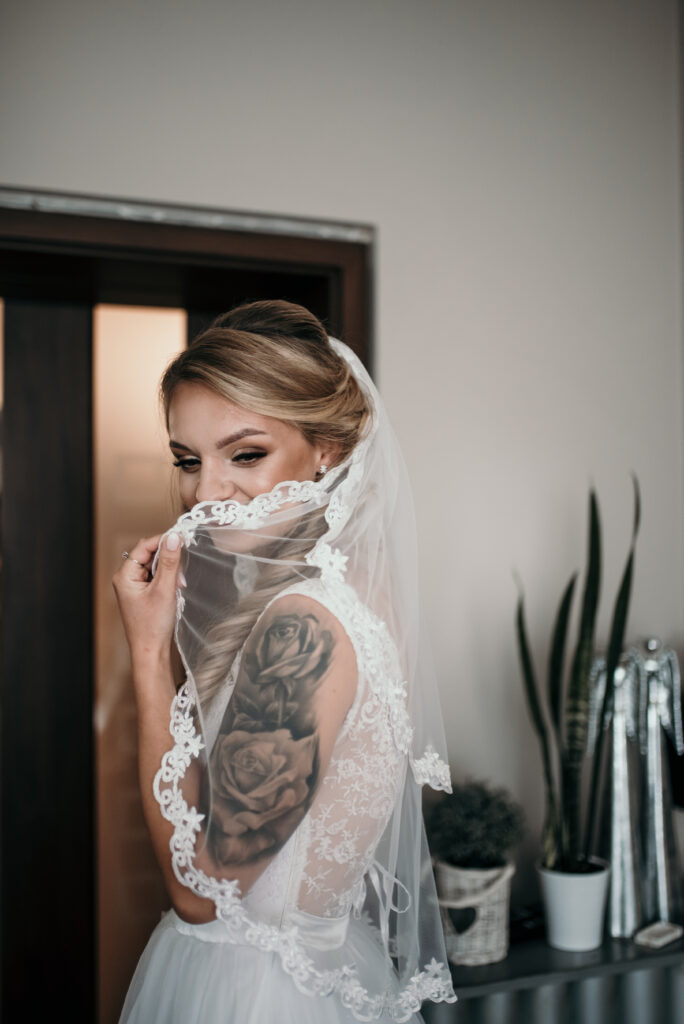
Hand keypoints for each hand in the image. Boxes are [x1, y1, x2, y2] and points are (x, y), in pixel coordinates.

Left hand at [112, 531, 183, 666]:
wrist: (151, 651)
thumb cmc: (153, 625)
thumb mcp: (165, 589)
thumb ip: (170, 562)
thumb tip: (173, 537)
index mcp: (124, 575)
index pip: (144, 546)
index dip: (162, 541)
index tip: (181, 539)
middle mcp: (126, 579)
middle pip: (149, 555)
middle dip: (168, 561)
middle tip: (181, 574)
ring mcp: (134, 587)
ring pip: (155, 567)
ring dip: (170, 572)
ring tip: (179, 586)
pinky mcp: (142, 594)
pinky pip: (156, 578)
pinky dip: (168, 581)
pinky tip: (175, 591)